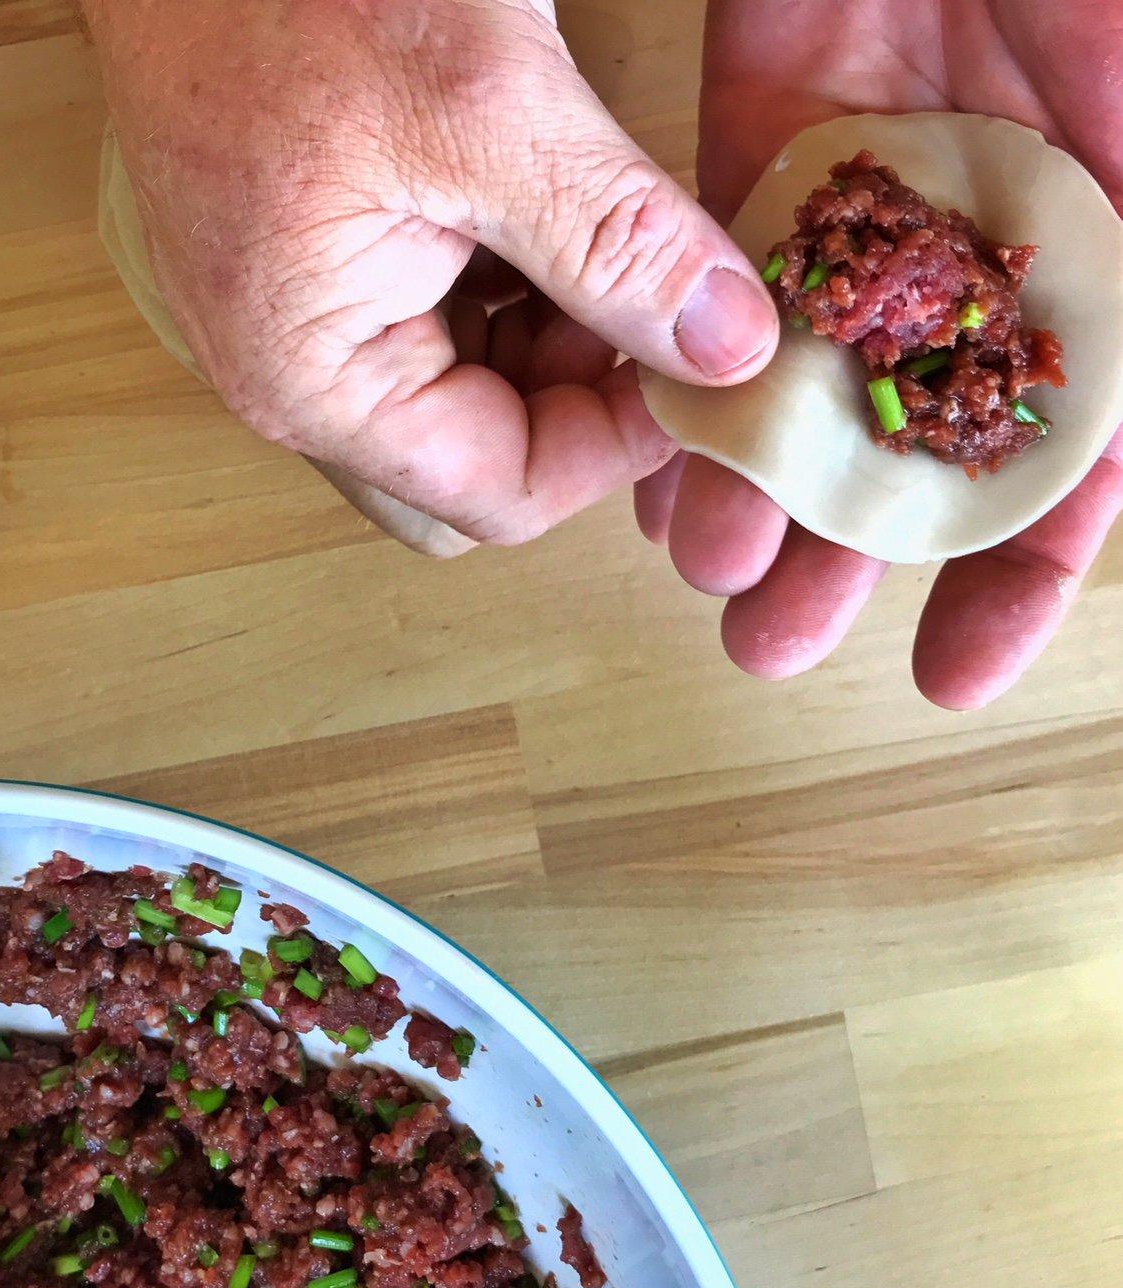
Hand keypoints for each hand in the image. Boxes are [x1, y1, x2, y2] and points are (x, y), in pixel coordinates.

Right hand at [83, 0, 775, 555]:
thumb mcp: (489, 107)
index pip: (502, 492)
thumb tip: (729, 346)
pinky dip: (517, 293)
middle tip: (660, 306)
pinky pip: (441, 329)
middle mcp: (297, 376)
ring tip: (609, 240)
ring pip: (473, 399)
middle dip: (584, 402)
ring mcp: (304, 324)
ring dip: (558, 342)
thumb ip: (619, 244)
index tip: (703, 362)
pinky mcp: (321, 271)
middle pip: (484, 462)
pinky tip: (548, 213)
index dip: (618, 445)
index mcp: (314, 377)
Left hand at [645, 0, 1122, 707]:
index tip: (952, 675)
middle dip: (846, 560)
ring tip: (709, 577)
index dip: (1014, 579)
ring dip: (756, 493)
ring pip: (809, 391)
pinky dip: (692, 378)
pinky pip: (721, 298)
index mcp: (1100, 266)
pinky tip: (658, 466)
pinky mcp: (772, 163)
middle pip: (914, 451)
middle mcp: (986, 261)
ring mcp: (876, 219)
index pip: (1070, 463)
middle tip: (773, 648)